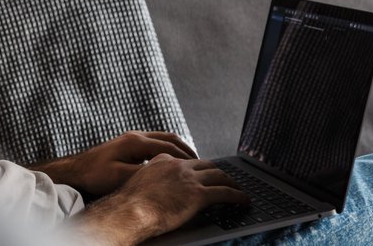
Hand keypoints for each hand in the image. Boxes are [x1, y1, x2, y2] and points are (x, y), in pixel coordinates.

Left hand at [32, 131, 196, 196]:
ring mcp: (132, 138)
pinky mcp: (128, 144)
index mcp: (135, 142)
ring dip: (178, 148)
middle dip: (187, 150)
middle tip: (201, 163)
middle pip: (170, 138)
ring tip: (191, 162)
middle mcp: (135, 136)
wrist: (76, 170)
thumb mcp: (120, 177)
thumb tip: (166, 174)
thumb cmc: (95, 175)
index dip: (186, 158)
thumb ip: (144, 173)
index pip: (169, 147)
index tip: (199, 167)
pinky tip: (172, 162)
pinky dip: (168, 149)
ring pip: (163, 138)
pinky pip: (155, 142)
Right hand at [76, 154, 248, 244]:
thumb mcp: (139, 184)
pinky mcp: (199, 194)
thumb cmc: (129, 204)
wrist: (129, 211)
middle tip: (225, 179)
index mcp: (163, 161)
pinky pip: (225, 193)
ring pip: (219, 175)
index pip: (187, 161)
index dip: (198, 167)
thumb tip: (155, 191)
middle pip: (207, 165)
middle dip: (218, 172)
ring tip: (238, 189)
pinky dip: (238, 196)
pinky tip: (243, 201)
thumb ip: (150, 181)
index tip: (203, 173)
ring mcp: (189, 178)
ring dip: (232, 183)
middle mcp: (178, 166)